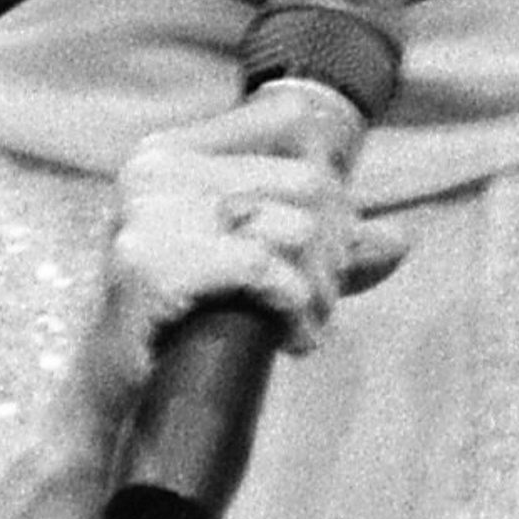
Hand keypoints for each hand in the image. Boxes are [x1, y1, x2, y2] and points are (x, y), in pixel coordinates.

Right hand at [71, 96, 409, 454]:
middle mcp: (158, 171)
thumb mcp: (261, 271)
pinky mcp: (155, 264)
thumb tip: (400, 239)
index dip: (332, 184)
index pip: (289, 120)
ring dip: (320, 290)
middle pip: (310, 184)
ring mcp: (152, 214)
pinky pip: (266, 270)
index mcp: (174, 154)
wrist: (118, 398)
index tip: (330, 241)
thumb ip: (324, 247)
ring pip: (298, 229)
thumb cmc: (190, 327)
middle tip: (318, 302)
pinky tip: (292, 340)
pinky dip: (294, 309)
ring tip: (303, 325)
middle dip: (336, 252)